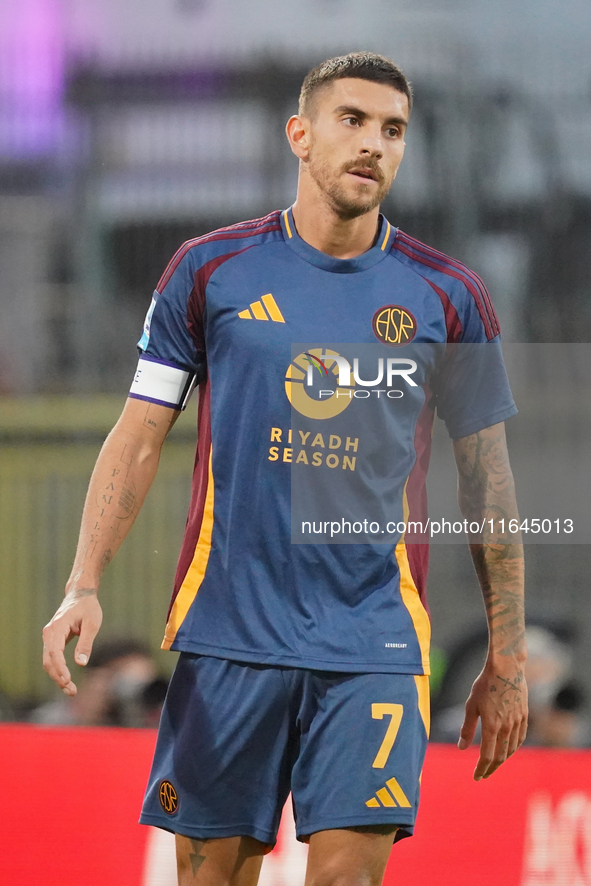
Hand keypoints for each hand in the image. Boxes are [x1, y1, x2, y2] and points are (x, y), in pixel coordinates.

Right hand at [42, 589, 102, 695]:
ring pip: (48, 662)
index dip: (60, 667)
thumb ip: (86, 643)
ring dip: (57, 677)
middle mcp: (49, 633)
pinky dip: (58, 671)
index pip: (55, 651)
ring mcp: (49, 637)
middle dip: (58, 677)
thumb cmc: (88, 607)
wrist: (80, 595)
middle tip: (72, 691)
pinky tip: (67, 681)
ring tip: (71, 690)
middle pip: (48, 660)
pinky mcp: (53, 641)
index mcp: (58, 626)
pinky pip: (52, 659)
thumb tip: (81, 663)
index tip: (67, 680)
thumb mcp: (92, 623)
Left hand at [458, 659, 527, 779]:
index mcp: (492, 726)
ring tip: (493, 763)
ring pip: (511, 749)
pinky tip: (509, 749)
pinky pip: (520, 738)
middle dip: (491, 768)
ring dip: (502, 759)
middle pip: (500, 756)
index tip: (476, 777)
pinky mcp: (524, 716)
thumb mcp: (471, 705)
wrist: (506, 668)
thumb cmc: (485, 685)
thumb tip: (462, 748)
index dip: (481, 769)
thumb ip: (467, 728)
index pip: (487, 756)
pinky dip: (513, 747)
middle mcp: (506, 728)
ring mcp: (517, 722)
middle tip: (483, 775)